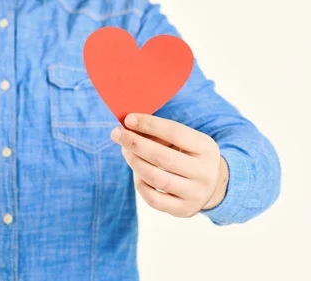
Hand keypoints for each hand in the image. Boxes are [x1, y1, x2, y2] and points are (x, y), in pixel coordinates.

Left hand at [111, 113, 228, 216]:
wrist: (213, 185)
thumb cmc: (189, 155)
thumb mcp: (185, 140)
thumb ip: (160, 133)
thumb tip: (129, 127)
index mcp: (206, 148)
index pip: (175, 132)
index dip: (149, 125)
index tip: (129, 119)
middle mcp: (204, 172)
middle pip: (162, 157)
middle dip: (135, 144)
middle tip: (117, 134)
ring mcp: (195, 194)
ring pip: (156, 178)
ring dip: (135, 162)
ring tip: (125, 151)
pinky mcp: (184, 210)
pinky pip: (153, 199)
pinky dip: (140, 184)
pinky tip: (137, 172)